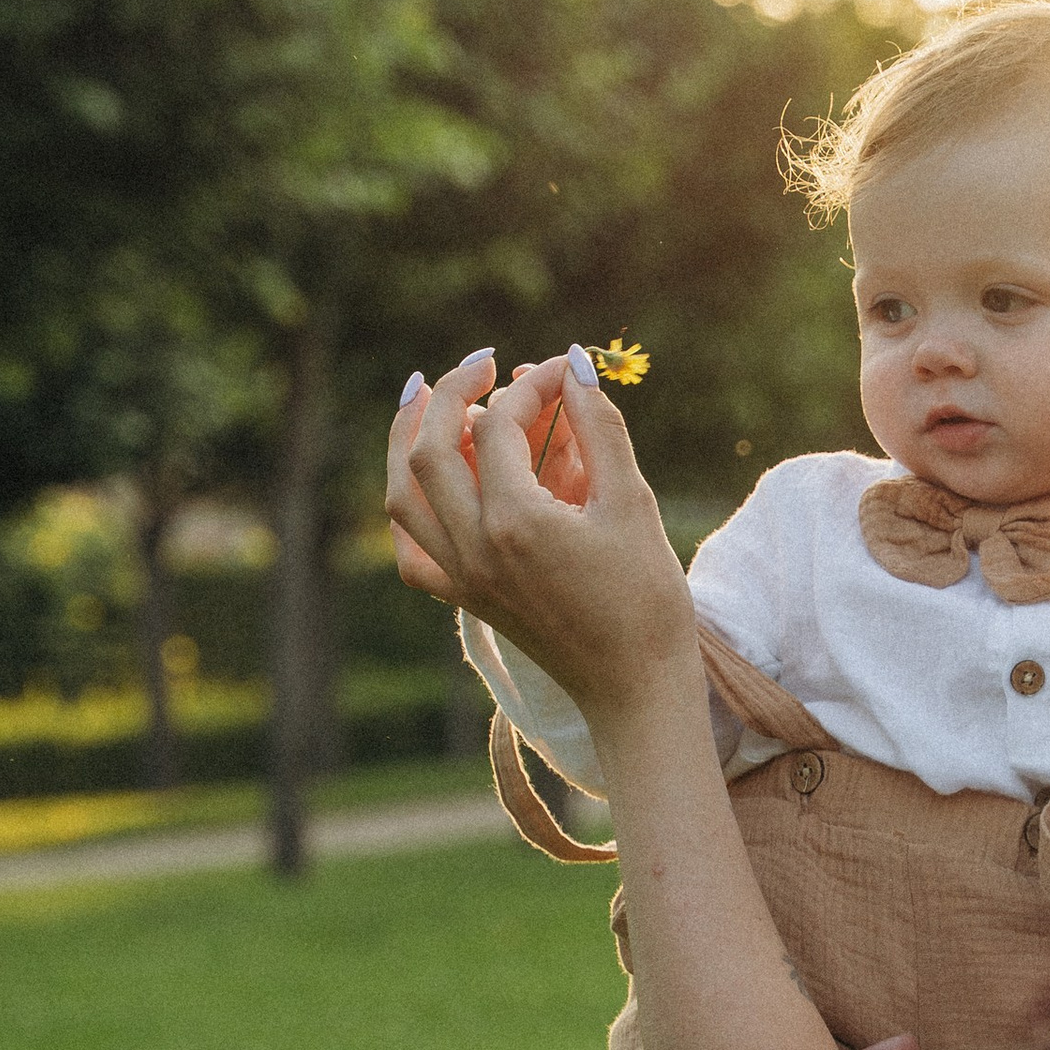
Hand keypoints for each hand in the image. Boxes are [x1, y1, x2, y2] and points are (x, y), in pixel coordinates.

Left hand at [386, 349, 690, 723]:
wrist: (635, 687)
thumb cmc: (647, 599)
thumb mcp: (631, 503)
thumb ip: (600, 429)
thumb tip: (574, 366)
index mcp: (516, 522)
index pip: (504, 425)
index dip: (533, 385)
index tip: (565, 371)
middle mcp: (475, 549)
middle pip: (431, 449)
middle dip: (452, 394)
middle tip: (485, 363)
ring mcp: (463, 577)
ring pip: (403, 495)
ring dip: (408, 440)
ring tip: (427, 397)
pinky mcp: (467, 598)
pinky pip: (412, 548)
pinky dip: (410, 507)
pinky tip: (423, 479)